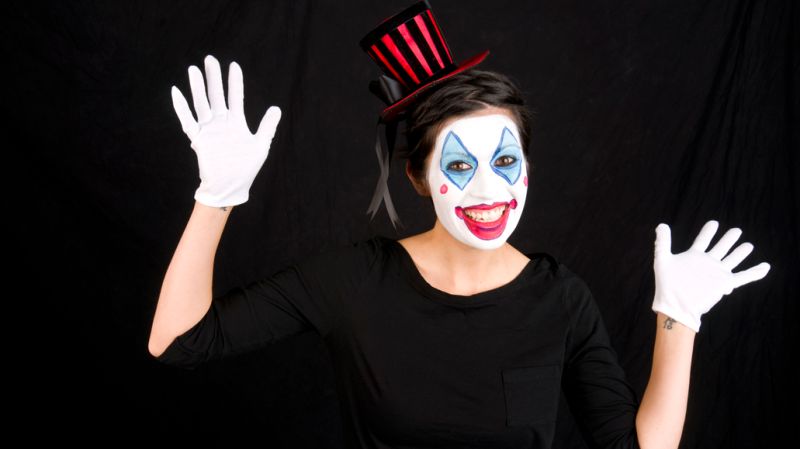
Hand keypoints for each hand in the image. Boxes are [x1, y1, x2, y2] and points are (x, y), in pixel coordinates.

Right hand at [171, 54, 281, 207]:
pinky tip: (176, 92)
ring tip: (194, 69)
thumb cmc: (246, 168)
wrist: (230, 187)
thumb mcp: (260, 146)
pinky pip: (187, 120)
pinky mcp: (198, 139)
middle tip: (210, 59)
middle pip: (216, 95)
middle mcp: (221, 123)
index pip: (236, 97)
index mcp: (236, 122)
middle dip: (213, 78)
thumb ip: (267, 127)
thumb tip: (277, 108)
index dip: (235, 82)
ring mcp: (209, 129)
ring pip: (201, 104)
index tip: (234, 65)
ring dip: (197, 87)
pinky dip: (181, 107)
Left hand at [651, 220, 770, 331]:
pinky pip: (743, 276)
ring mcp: (717, 273)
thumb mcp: (663, 260)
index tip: (714, 223)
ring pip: (732, 259)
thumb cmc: (667, 285)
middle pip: (721, 248)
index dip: (708, 232)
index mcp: (694, 257)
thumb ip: (663, 242)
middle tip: (737, 230)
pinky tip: (766, 267)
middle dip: (728, 239)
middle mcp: (707, 263)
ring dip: (740, 253)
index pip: (703, 241)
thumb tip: (661, 225)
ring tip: (748, 245)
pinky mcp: (725, 283)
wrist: (676, 305)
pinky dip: (755, 272)